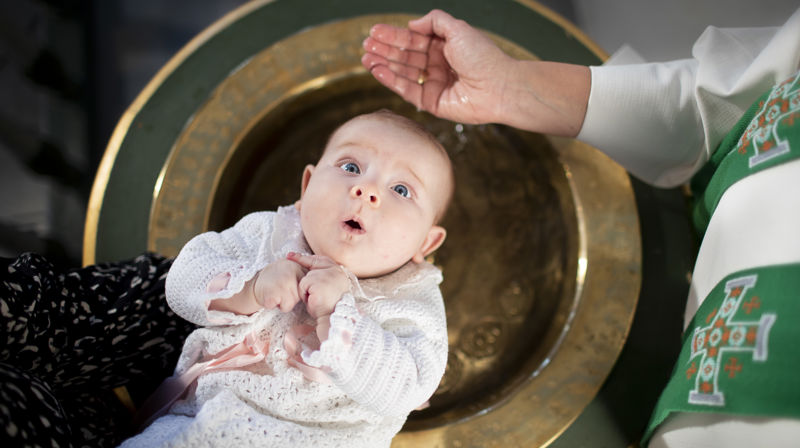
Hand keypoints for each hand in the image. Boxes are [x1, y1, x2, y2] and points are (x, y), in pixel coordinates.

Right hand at [208, 259, 303, 314]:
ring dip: (284, 302)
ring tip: (275, 293)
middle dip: (292, 297)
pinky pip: (283, 307)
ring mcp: (283, 284)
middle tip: (280, 289)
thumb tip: (319, 281)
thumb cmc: (274, 279)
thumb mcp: (290, 268)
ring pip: (292, 303)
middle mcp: (291, 273)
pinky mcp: (274, 294)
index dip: (300, 291)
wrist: (251, 283)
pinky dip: (276, 305)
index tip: (289, 287)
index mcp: (297, 266)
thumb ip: (303, 273)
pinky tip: (270, 297)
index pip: (308, 285)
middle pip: (301, 296)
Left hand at [287, 252, 350, 319]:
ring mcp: (327, 276)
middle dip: (308, 280)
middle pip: (312, 268)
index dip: (304, 258)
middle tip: (317, 293)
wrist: (331, 317)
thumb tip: (301, 261)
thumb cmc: (328, 304)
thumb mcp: (325, 285)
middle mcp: (335, 271)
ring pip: (306, 277)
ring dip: (307, 289)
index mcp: (339, 271)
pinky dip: (304, 294)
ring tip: (316, 297)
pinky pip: (303, 285)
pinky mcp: (318, 283)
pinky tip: (313, 299)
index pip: (320, 260)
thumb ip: (321, 274)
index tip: (290, 255)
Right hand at [362, 9, 514, 125]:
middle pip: (404, 56)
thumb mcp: (457, 29)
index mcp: (444, 47)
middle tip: (365, 45)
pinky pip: (407, 90)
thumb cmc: (483, 57)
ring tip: (366, 58)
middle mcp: (437, 65)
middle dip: (384, 50)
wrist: (499, 86)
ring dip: (383, 65)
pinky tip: (378, 71)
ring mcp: (433, 84)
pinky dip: (391, 81)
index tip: (374, 32)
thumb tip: (411, 25)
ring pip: (403, 73)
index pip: (413, 40)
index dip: (393, 35)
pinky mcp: (431, 102)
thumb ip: (434, 21)